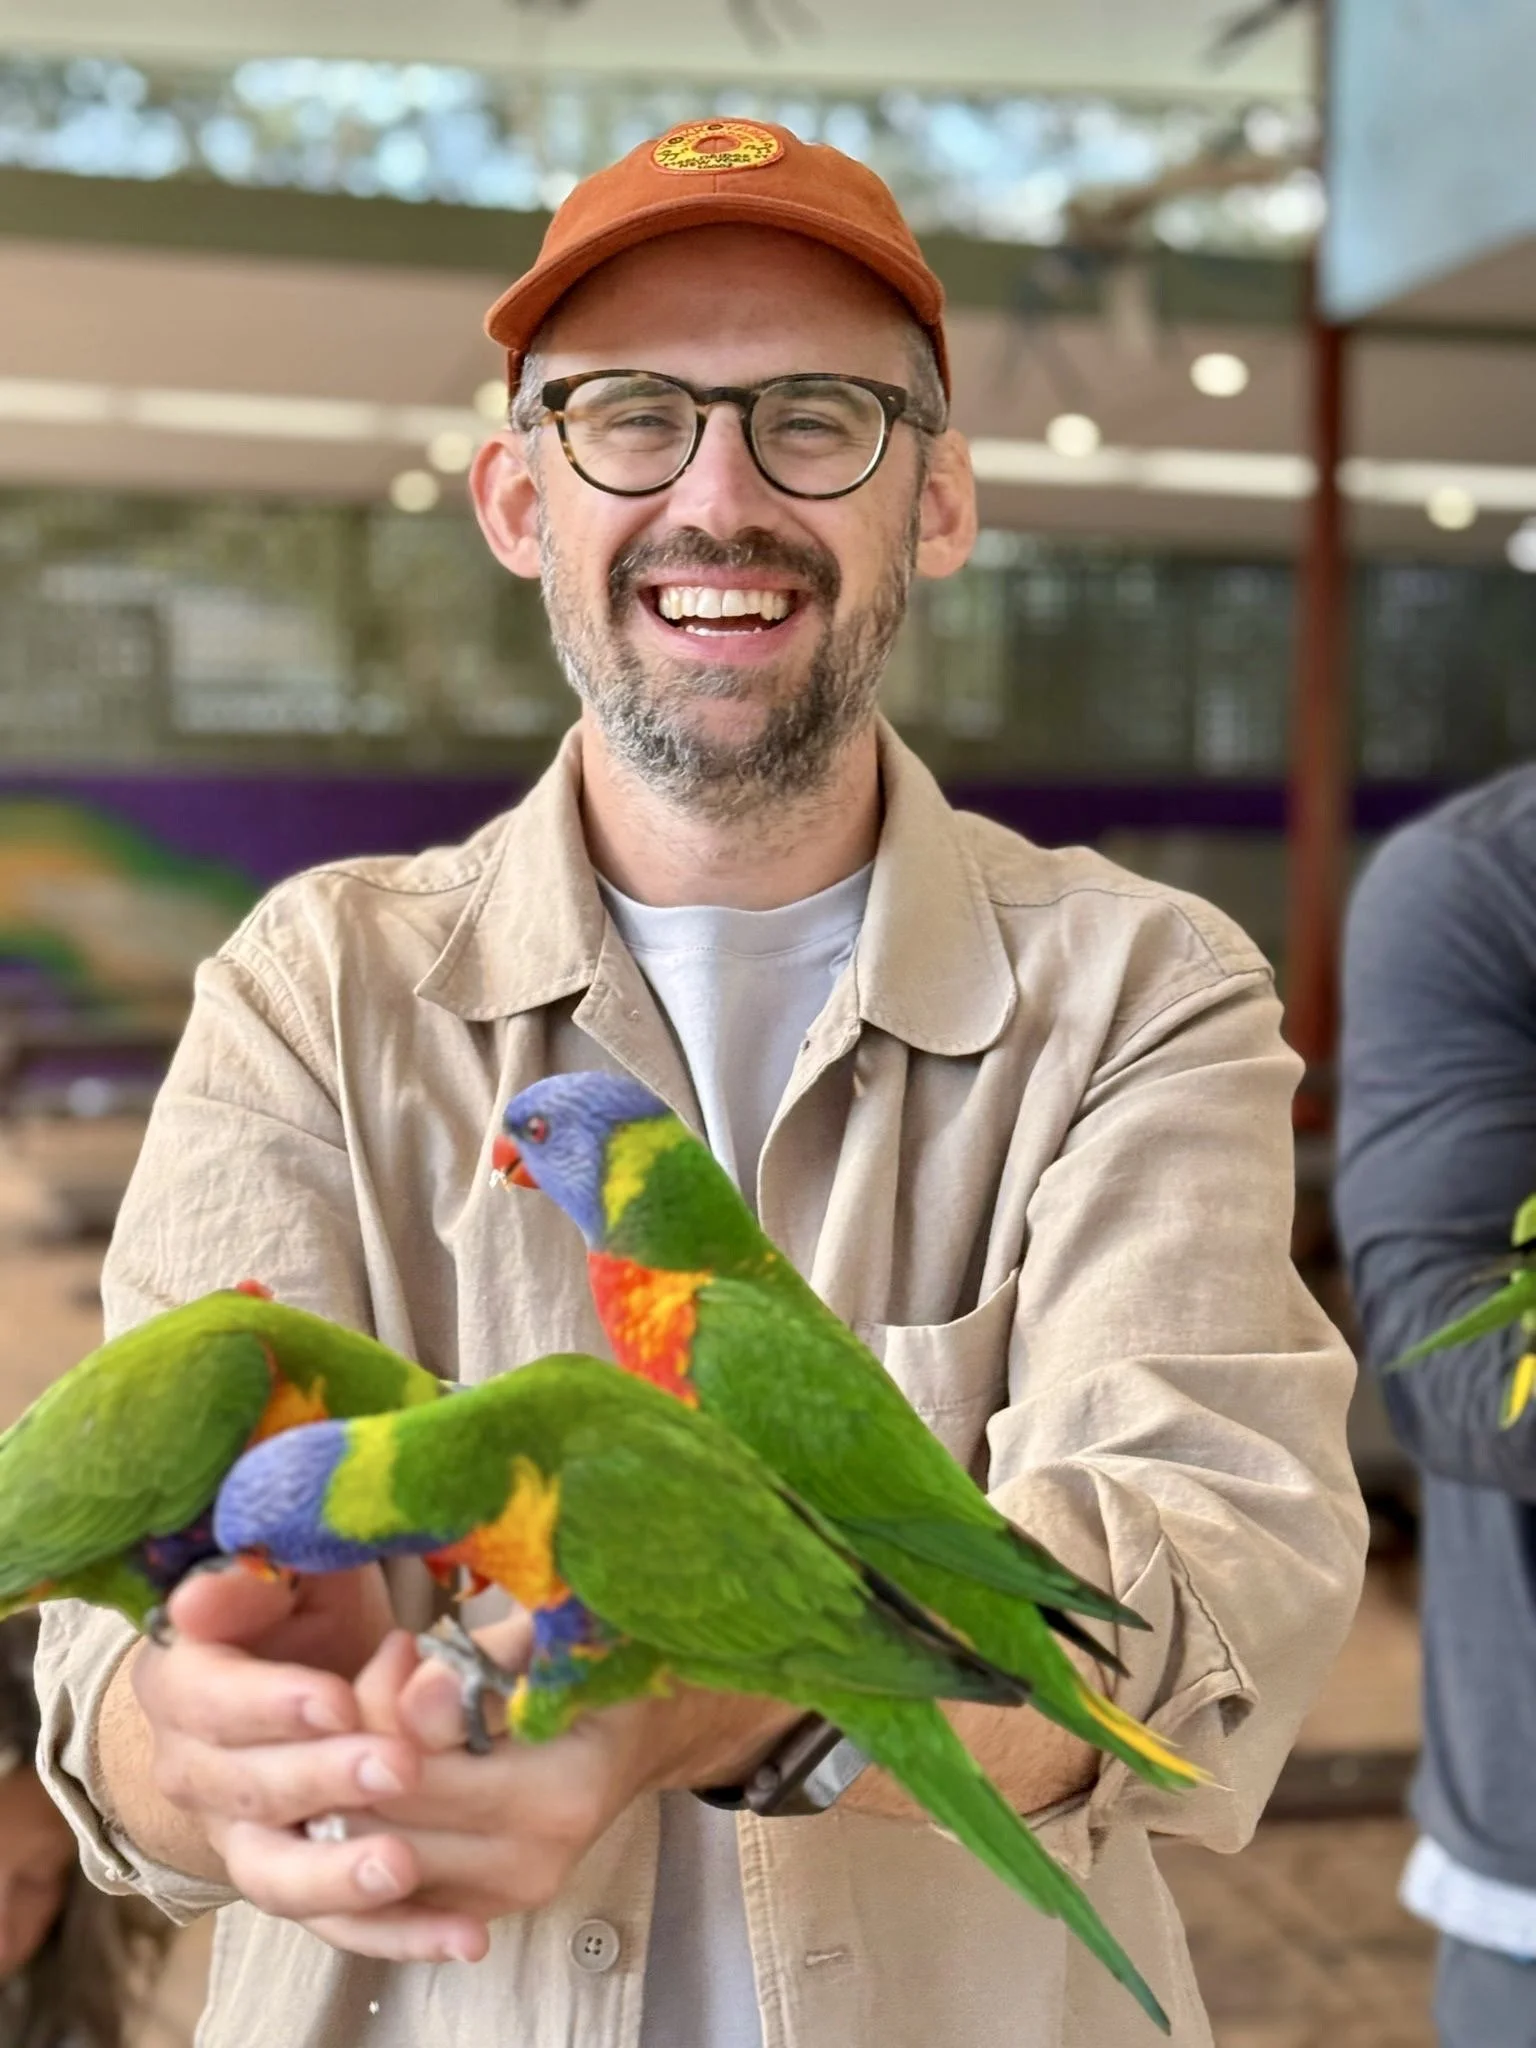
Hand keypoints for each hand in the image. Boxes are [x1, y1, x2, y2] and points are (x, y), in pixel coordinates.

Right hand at [128, 1565, 485, 1962]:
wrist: (304, 1664)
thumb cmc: (304, 1604)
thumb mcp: (292, 1569)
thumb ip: (261, 1575)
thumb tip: (204, 1593)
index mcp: (182, 1681)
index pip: (212, 1702)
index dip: (272, 1706)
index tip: (339, 1700)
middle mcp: (194, 1770)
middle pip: (245, 1792)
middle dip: (323, 1781)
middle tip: (398, 1767)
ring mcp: (238, 1837)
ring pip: (276, 1877)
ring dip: (341, 1879)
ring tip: (404, 1867)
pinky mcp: (295, 1883)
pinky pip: (337, 1925)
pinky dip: (399, 1936)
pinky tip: (463, 1938)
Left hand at [280, 1619, 799, 1958]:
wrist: (657, 1730)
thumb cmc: (610, 1664)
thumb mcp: (557, 1640)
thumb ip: (484, 1666)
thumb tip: (414, 1698)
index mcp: (560, 1795)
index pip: (416, 1776)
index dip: (381, 1711)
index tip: (401, 1649)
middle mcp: (532, 1863)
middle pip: (382, 1823)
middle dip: (352, 1751)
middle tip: (380, 1673)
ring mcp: (507, 1897)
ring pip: (374, 1856)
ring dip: (356, 1786)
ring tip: (384, 1709)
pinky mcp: (483, 1907)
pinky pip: (392, 1879)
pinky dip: (374, 1822)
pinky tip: (393, 1760)